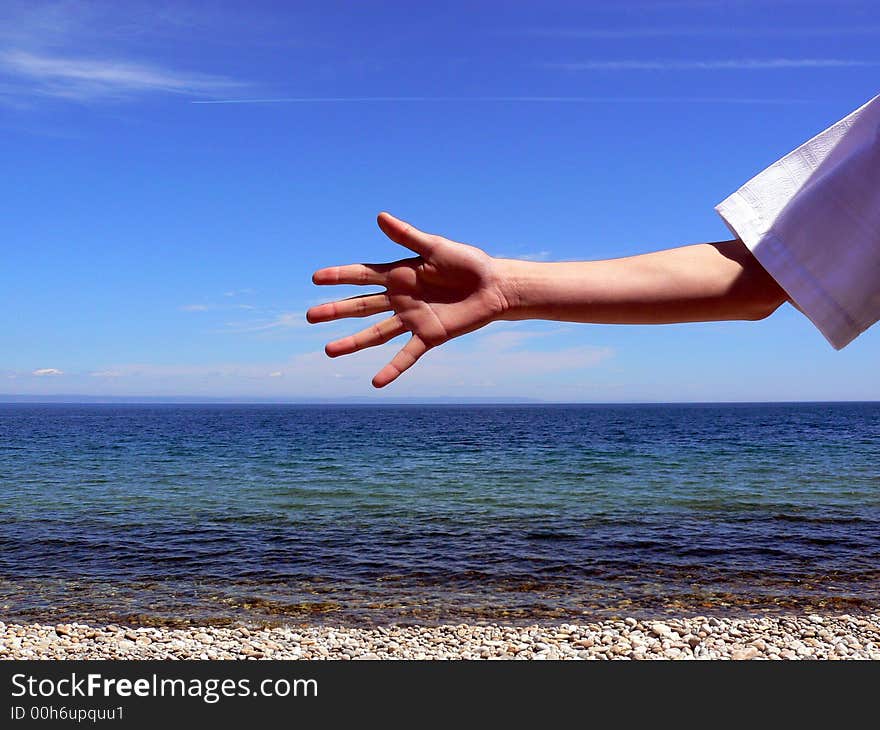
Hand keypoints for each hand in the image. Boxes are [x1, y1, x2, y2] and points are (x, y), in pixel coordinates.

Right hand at [307, 212, 510, 387]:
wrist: (493, 287)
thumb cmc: (466, 263)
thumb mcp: (435, 247)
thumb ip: (407, 236)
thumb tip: (379, 216)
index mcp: (399, 274)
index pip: (362, 275)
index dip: (339, 276)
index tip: (315, 278)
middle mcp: (400, 299)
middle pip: (361, 306)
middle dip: (335, 310)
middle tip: (310, 316)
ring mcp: (412, 319)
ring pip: (375, 333)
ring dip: (352, 343)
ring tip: (328, 351)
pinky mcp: (429, 336)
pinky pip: (406, 355)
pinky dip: (392, 369)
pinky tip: (376, 382)